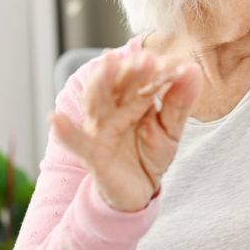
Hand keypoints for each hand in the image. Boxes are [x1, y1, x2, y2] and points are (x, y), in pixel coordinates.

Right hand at [49, 50, 202, 211]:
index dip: (161, 72)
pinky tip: (55, 118)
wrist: (139, 191)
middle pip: (121, 84)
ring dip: (102, 81)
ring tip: (107, 62)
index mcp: (135, 98)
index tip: (180, 66)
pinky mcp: (93, 154)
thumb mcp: (170, 128)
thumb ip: (180, 102)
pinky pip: (78, 142)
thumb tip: (194, 70)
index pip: (146, 79)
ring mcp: (101, 129)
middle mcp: (115, 108)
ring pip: (98, 101)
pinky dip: (66, 131)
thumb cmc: (150, 153)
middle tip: (148, 58)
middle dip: (133, 70)